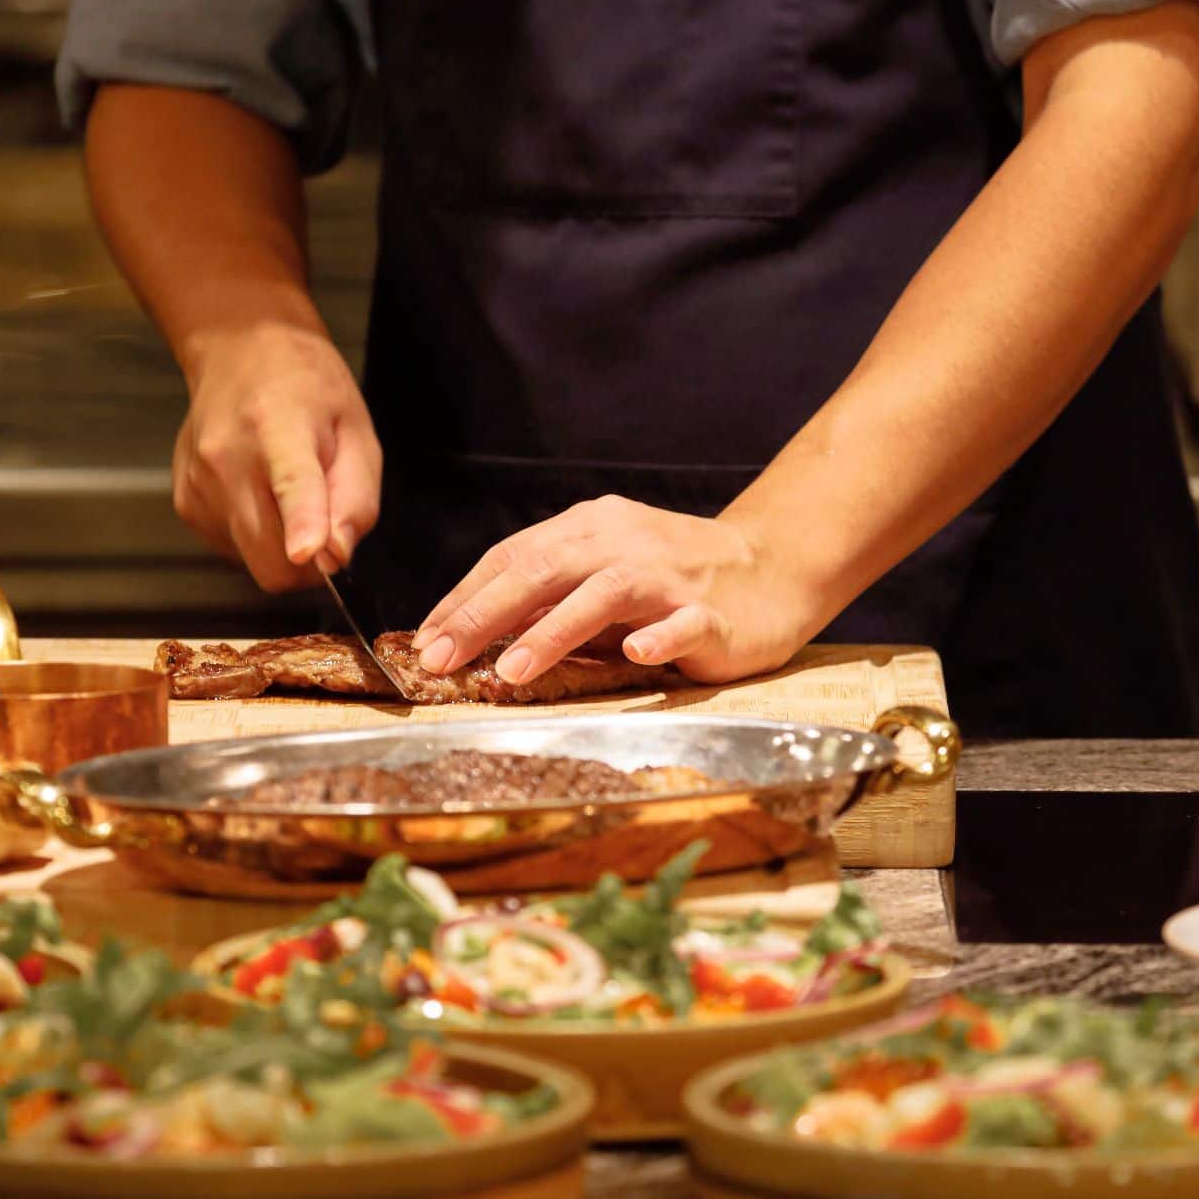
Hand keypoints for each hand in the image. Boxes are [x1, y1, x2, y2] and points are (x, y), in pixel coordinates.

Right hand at [171, 323, 380, 590]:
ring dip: (280, 547)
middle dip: (307, 565)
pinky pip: (233, 550)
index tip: (307, 552)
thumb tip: (337, 556)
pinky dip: (255, 536)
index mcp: (279, 428)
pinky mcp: (185, 503)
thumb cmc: (306, 388)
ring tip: (286, 492)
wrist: (240, 349)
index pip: (292, 483)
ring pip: (252, 561)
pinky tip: (259, 492)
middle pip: (270, 557)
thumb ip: (355, 499)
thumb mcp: (356, 431)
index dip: (303, 523)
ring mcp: (199, 483)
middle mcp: (228, 458)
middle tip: (326, 531)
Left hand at [413, 497, 823, 685]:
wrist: (774, 567)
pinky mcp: (713, 612)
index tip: (424, 639)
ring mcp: (671, 576)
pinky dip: (658, 636)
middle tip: (440, 658)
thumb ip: (553, 601)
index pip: (514, 556)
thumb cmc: (675, 579)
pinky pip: (683, 623)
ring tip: (508, 670)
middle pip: (544, 569)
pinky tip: (636, 653)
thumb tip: (477, 636)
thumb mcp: (605, 578)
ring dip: (552, 632)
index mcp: (591, 527)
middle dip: (485, 615)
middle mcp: (625, 542)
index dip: (466, 597)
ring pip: (603, 595)